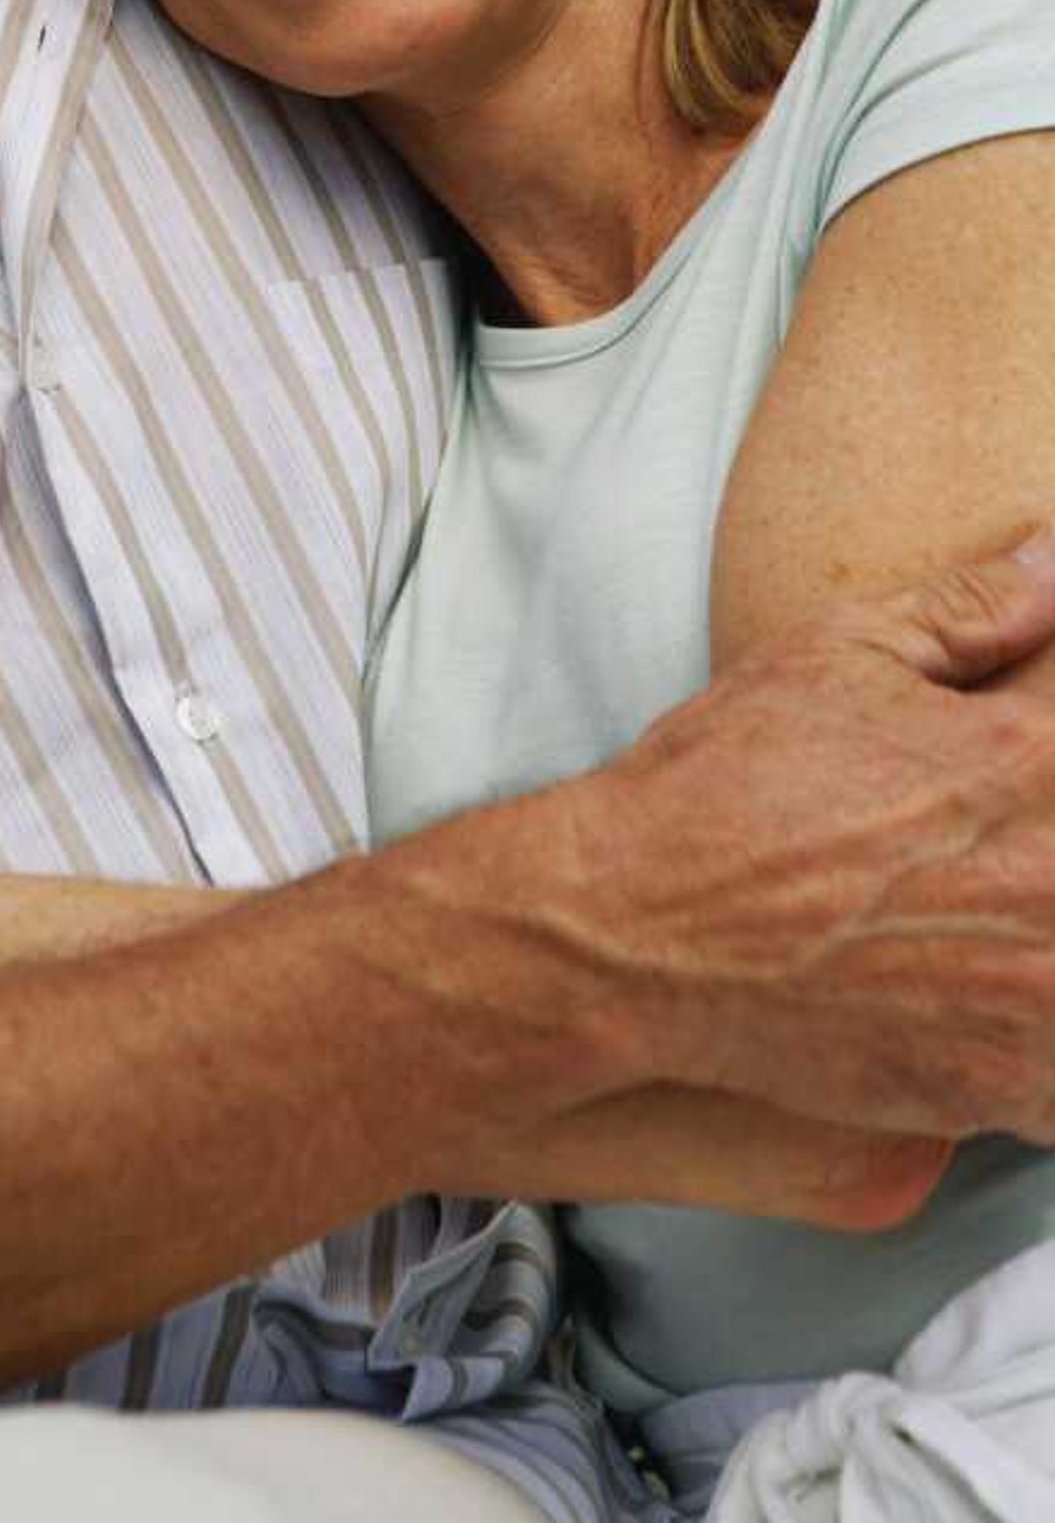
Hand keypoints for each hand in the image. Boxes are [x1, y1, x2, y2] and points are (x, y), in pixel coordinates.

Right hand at [571, 524, 1054, 1146]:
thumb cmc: (725, 784)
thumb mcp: (838, 655)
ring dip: (1039, 938)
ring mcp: (1039, 996)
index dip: (1041, 736)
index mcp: (1032, 760)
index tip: (1003, 759)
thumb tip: (1054, 567)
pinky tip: (969, 990)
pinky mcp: (1005, 1084)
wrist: (638, 933)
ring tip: (969, 917)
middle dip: (1034, 832)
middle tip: (956, 841)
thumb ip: (971, 611)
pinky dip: (1030, 1031)